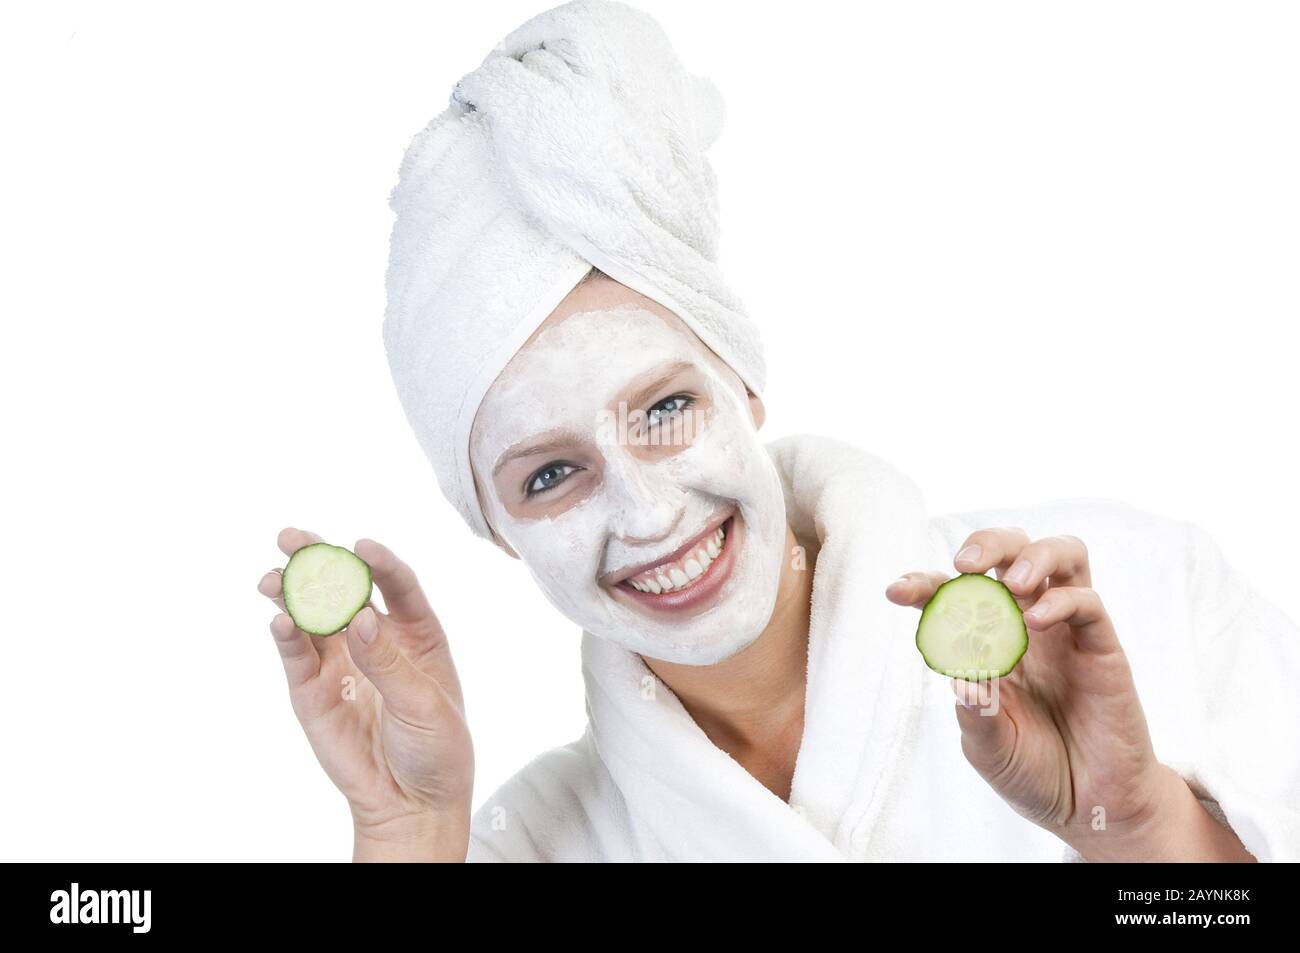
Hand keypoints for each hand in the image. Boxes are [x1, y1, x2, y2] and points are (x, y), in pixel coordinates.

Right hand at [258, 528, 472, 860]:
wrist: (410, 803)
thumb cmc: (434, 749)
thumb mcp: (424, 705)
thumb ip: (390, 664)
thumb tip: (362, 618)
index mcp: (415, 633)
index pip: (396, 585)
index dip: (379, 563)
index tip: (361, 546)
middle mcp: (374, 637)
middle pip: (344, 589)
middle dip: (318, 560)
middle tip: (292, 537)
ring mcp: (339, 661)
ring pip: (311, 615)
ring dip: (290, 592)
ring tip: (273, 577)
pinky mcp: (311, 688)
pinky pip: (296, 654)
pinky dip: (286, 634)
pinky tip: (280, 619)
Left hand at [887, 527, 1253, 861]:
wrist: (1091, 807)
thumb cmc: (1033, 770)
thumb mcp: (989, 749)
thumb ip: (976, 715)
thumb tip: (961, 679)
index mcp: (987, 641)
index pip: (953, 594)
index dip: (924, 585)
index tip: (895, 591)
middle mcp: (1026, 624)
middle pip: (1011, 551)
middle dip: (985, 543)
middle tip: (964, 564)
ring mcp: (1065, 632)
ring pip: (1061, 556)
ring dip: (1032, 556)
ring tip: (1012, 583)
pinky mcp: (1102, 648)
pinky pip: (1089, 602)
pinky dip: (1062, 601)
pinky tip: (1036, 621)